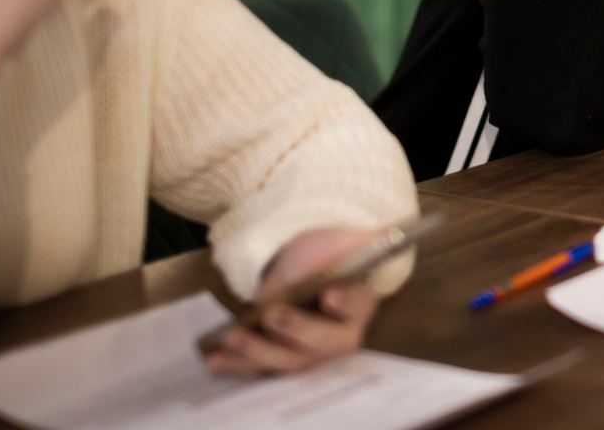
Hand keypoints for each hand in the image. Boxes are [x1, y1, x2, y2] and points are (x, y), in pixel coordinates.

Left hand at [203, 227, 383, 375]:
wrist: (303, 269)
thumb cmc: (328, 256)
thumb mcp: (346, 241)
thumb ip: (370, 240)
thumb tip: (389, 235)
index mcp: (359, 306)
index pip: (356, 305)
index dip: (344, 303)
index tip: (329, 295)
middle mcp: (336, 338)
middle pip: (319, 343)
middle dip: (295, 331)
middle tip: (273, 316)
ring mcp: (305, 353)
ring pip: (285, 360)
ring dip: (257, 351)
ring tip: (233, 337)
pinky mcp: (277, 358)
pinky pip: (258, 367)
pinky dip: (236, 365)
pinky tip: (215, 359)